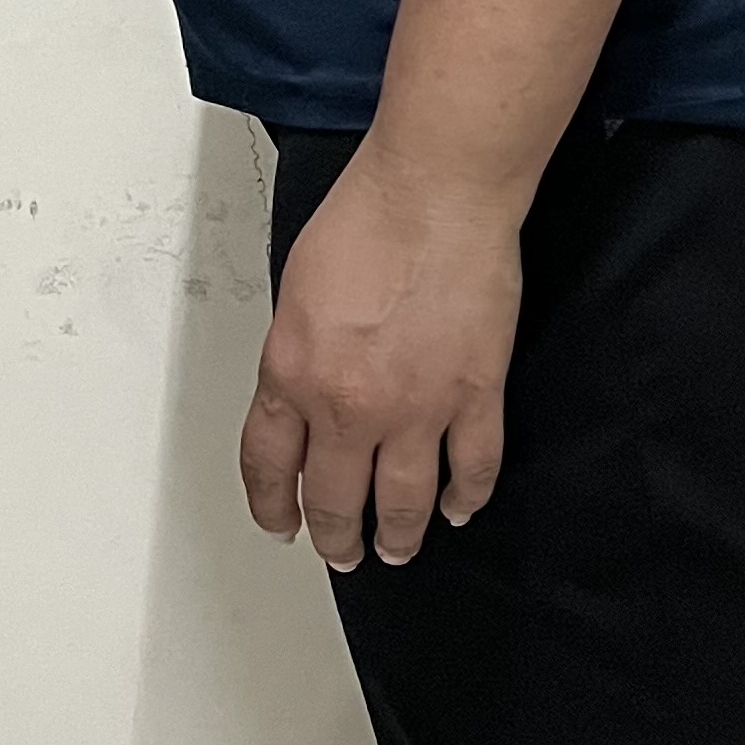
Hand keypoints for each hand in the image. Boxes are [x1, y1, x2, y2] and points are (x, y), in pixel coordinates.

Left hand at [240, 134, 525, 569]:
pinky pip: (472, 468)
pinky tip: (460, 508)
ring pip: (403, 504)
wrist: (437, 192)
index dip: (273, 507)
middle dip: (335, 537)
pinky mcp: (475, 396)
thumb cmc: (369, 218)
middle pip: (335, 500)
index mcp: (293, 374)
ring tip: (397, 549)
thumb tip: (308, 394)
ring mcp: (417, 408)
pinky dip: (467, 497)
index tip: (281, 525)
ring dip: (398, 537)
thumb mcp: (298, 290)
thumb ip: (299, 355)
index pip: (270, 466)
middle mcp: (349, 406)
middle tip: (341, 551)